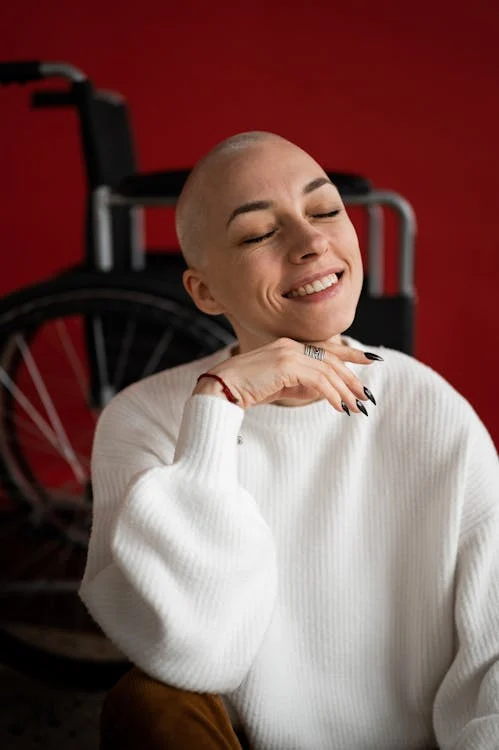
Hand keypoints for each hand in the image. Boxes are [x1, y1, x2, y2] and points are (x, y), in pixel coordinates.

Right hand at [193, 337, 380, 413]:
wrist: (221, 389)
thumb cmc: (245, 389)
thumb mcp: (278, 385)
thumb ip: (298, 384)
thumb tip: (321, 392)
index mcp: (288, 346)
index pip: (326, 347)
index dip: (351, 353)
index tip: (371, 359)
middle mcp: (290, 345)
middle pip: (331, 359)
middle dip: (352, 378)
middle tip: (366, 396)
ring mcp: (288, 353)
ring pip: (328, 371)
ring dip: (345, 391)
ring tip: (355, 407)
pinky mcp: (286, 366)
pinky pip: (318, 381)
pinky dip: (332, 395)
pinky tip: (338, 408)